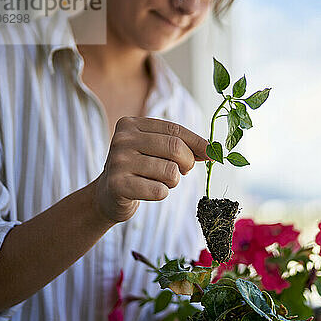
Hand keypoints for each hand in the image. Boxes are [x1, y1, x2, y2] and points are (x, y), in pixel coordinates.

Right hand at [93, 117, 208, 222]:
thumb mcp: (155, 150)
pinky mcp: (118, 186)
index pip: (174, 130)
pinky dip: (161, 193)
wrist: (107, 195)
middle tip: (183, 171)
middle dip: (187, 163)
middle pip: (175, 148)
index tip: (212, 153)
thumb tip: (213, 150)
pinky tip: (148, 191)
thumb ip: (181, 145)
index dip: (197, 142)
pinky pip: (159, 191)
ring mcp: (118, 162)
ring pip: (170, 172)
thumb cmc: (139, 170)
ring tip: (159, 181)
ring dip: (172, 181)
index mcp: (130, 124)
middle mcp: (122, 140)